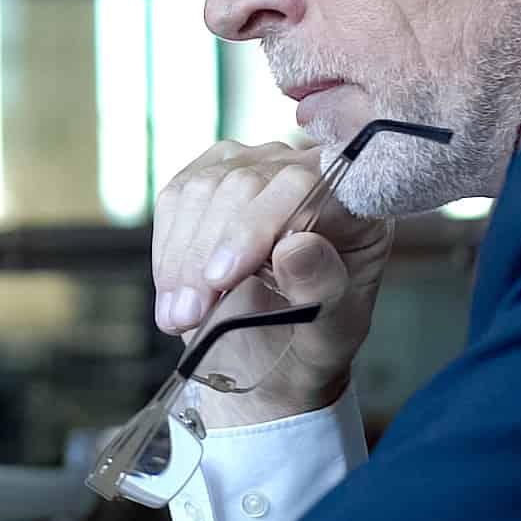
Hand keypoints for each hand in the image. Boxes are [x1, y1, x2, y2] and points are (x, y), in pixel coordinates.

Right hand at [152, 139, 392, 425]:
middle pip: (244, 183)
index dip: (256, 225)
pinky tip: (173, 295)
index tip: (222, 278)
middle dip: (207, 251)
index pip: (303, 187)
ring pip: (203, 189)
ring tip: (179, 316)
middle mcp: (306, 172)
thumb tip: (296, 247)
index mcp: (352, 203)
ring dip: (181, 257)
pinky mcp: (213, 176)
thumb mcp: (332, 332)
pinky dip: (167, 251)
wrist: (278, 352)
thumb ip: (323, 289)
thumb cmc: (315, 338)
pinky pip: (176, 199)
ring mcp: (256, 167)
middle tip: (190, 314)